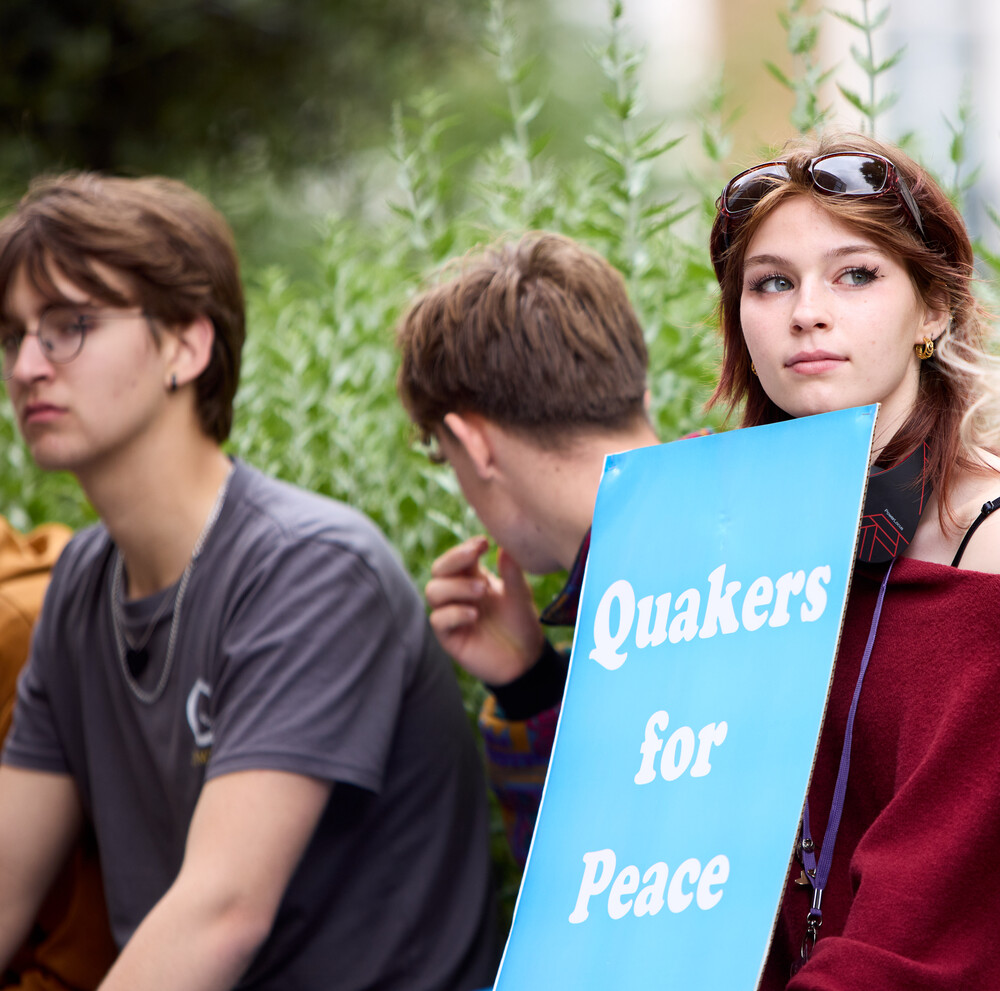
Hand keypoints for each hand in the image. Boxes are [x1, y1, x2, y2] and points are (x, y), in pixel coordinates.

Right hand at [425, 536, 545, 684]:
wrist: (526, 658)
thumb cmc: (521, 622)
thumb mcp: (520, 594)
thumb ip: (511, 573)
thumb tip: (504, 546)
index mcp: (472, 578)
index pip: (458, 556)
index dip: (466, 547)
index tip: (483, 542)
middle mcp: (457, 593)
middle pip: (438, 569)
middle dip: (454, 559)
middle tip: (475, 555)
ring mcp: (451, 614)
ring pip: (433, 591)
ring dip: (456, 586)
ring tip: (481, 590)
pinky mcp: (449, 637)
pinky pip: (438, 620)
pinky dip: (454, 613)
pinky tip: (474, 615)